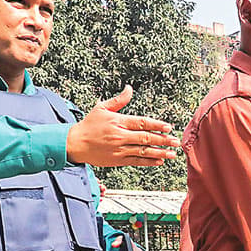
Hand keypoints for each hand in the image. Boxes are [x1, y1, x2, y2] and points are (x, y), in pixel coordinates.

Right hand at [66, 85, 181, 166]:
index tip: (168, 127)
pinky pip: (136, 161)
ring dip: (159, 153)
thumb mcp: (102, 108)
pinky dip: (148, 161)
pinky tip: (159, 161)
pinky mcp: (117, 160)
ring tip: (172, 154)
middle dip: (163, 140)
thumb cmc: (89, 125)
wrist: (74, 144)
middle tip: (175, 141)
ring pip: (143, 151)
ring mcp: (119, 149)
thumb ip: (118, 100)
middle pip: (146, 138)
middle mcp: (120, 136)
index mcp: (118, 122)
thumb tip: (129, 88)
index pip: (141, 123)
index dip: (156, 125)